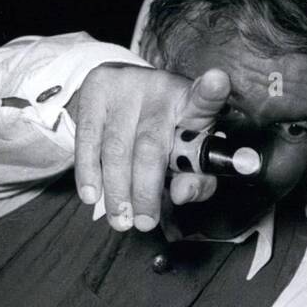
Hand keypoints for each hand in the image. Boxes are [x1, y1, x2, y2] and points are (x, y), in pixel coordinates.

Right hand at [67, 63, 230, 230]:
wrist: (122, 101)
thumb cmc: (163, 138)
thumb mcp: (185, 159)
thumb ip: (194, 181)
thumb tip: (180, 194)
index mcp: (192, 104)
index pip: (205, 98)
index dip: (211, 91)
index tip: (217, 83)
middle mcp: (161, 88)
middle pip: (151, 144)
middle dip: (145, 190)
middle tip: (144, 223)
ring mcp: (126, 85)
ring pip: (116, 147)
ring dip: (116, 190)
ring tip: (120, 219)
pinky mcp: (97, 88)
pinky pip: (88, 138)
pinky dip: (88, 171)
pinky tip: (92, 195)